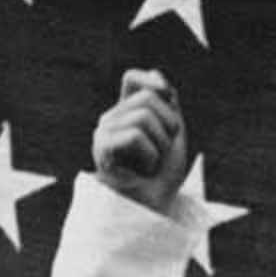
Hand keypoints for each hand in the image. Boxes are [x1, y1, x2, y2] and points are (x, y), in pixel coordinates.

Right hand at [91, 68, 190, 212]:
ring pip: (144, 117)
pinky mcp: (102, 148)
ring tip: (152, 162)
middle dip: (169, 126)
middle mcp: (111, 118)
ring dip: (161, 145)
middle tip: (162, 150)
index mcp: (126, 112)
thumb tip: (156, 72)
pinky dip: (150, 155)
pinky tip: (143, 170)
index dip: (152, 82)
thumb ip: (167, 103)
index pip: (132, 78)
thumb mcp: (173, 132)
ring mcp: (104, 132)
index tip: (167, 96)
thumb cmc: (163, 172)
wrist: (154, 203)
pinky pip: (135, 136)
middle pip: (148, 98)